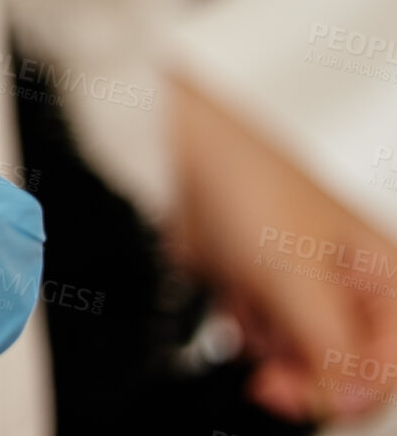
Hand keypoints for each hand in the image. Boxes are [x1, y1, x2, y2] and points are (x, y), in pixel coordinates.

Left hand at [170, 74, 396, 421]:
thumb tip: (345, 397)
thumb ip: (328, 344)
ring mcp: (307, 288)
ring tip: (253, 312)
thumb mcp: (295, 277)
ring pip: (301, 359)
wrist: (177, 155)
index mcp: (387, 273)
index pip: (387, 366)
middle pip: (343, 369)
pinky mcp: (264, 291)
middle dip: (303, 372)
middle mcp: (353, 285)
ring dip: (272, 348)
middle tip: (269, 374)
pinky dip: (248, 332)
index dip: (347, 390)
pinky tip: (235, 302)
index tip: (301, 390)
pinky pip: (266, 340)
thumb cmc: (247, 184)